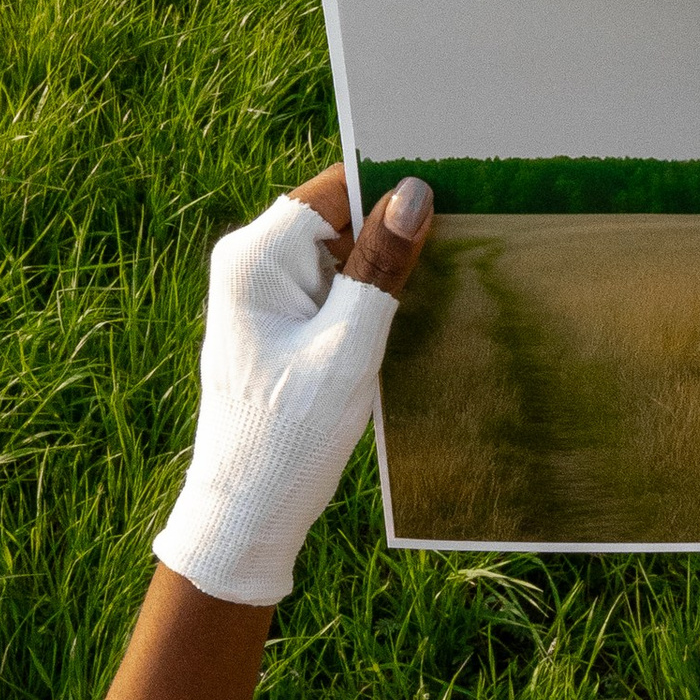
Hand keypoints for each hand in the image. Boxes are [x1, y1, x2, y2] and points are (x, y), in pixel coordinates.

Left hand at [151, 165, 432, 606]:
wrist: (246, 510)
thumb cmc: (290, 434)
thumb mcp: (349, 348)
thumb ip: (382, 266)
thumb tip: (415, 192)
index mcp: (256, 256)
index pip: (336, 189)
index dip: (392, 190)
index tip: (453, 199)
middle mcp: (250, 261)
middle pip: (338, 215)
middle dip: (390, 231)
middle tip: (452, 251)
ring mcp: (259, 291)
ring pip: (338, 251)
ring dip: (381, 270)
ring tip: (427, 294)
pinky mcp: (274, 319)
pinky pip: (329, 285)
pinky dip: (364, 298)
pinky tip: (395, 324)